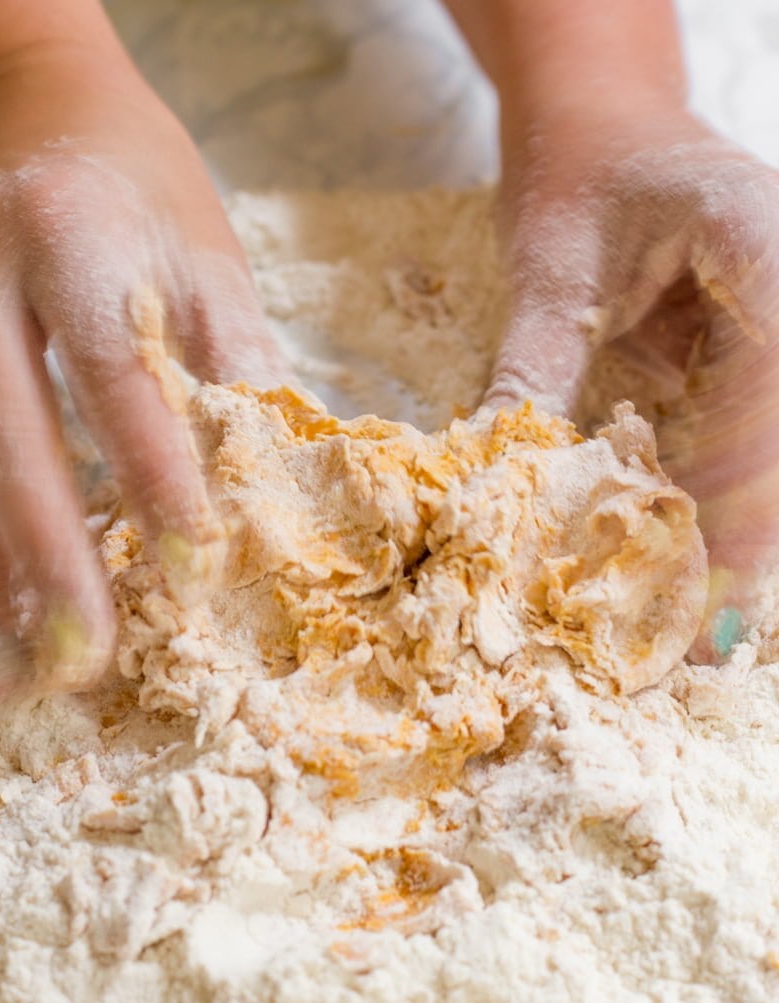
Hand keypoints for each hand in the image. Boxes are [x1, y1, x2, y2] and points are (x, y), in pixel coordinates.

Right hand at [0, 26, 286, 694]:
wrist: (30, 97)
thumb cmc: (134, 182)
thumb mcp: (201, 249)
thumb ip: (226, 355)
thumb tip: (267, 480)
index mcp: (73, 239)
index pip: (117, 378)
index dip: (157, 481)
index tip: (194, 574)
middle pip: (6, 433)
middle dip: (45, 555)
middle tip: (83, 659)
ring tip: (15, 665)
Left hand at [487, 102, 778, 658]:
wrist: (599, 127)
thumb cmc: (576, 175)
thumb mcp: (548, 272)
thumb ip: (535, 371)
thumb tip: (497, 480)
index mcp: (760, 235)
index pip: (769, 367)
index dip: (742, 471)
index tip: (706, 557)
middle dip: (752, 524)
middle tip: (709, 628)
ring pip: (774, 439)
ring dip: (743, 524)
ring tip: (706, 617)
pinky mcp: (759, 349)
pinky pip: (751, 433)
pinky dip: (721, 497)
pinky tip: (695, 559)